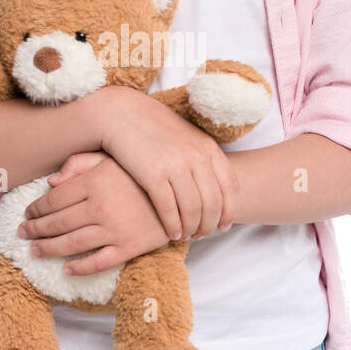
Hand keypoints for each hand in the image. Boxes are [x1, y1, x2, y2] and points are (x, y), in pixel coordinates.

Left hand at [17, 149, 172, 275]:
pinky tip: (67, 269)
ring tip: (36, 251)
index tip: (27, 213)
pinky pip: (98, 261)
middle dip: (36, 230)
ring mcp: (115, 229)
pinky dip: (80, 267)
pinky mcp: (130, 247)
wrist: (183, 191)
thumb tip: (52, 182)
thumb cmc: (144, 172)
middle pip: (58, 223)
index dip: (36, 208)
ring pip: (72, 244)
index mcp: (95, 182)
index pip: (54, 199)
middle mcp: (101, 206)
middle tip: (23, 234)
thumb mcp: (112, 159)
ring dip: (49, 249)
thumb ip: (81, 164)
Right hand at [90, 86, 238, 240]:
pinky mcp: (153, 175)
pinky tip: (171, 233)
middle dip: (210, 225)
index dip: (229, 211)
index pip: (230, 187)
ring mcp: (175, 166)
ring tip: (186, 235)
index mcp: (208, 147)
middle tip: (202, 235)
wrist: (120, 114)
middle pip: (213, 203)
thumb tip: (213, 184)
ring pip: (193, 210)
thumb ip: (201, 157)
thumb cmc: (152, 127)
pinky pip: (169, 209)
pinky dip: (173, 225)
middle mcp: (196, 157)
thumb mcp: (185, 136)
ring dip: (191, 228)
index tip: (223, 226)